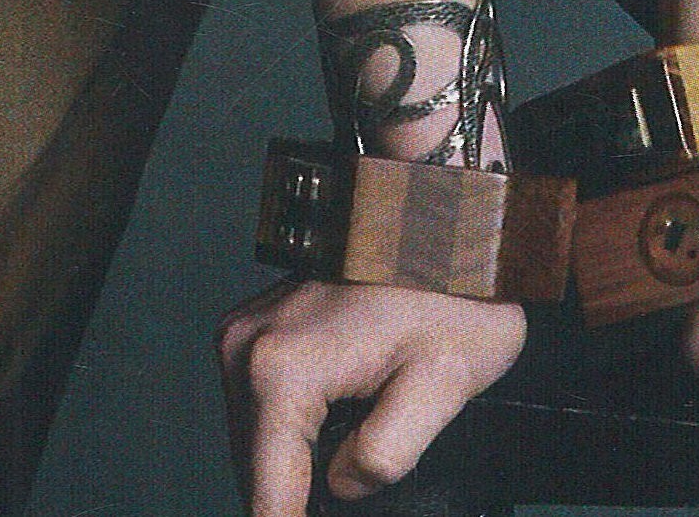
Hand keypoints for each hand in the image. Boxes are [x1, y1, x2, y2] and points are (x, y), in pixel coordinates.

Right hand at [218, 276, 526, 512]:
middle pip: (256, 477)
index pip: (269, 503)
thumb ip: (384, 458)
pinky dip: (296, 435)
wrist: (445, 211)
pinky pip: (264, 411)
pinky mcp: (256, 329)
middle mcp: (246, 350)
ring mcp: (245, 334)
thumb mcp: (443, 385)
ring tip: (360, 455)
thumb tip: (340, 490)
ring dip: (299, 470)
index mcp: (281, 371)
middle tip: (364, 486)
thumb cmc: (452, 288)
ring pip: (258, 447)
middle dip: (303, 501)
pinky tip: (344, 425)